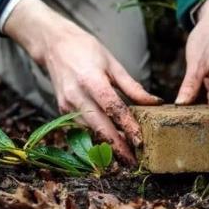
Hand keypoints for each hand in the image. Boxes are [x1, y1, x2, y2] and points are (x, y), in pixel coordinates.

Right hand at [4, 0, 160, 164]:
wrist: (53, 45)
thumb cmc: (86, 50)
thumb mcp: (112, 63)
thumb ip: (132, 87)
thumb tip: (155, 102)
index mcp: (91, 80)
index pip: (112, 108)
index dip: (127, 125)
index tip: (140, 140)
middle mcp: (76, 95)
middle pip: (99, 127)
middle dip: (117, 147)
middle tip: (134, 162)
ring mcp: (66, 104)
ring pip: (90, 131)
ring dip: (108, 145)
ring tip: (127, 156)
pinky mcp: (62, 110)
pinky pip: (83, 127)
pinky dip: (97, 136)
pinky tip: (112, 142)